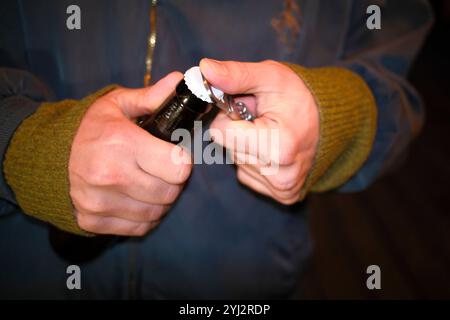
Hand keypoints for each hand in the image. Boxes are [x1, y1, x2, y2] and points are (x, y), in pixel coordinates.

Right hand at [69, 72, 191, 235]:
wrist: (49, 157)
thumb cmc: (92, 129)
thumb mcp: (118, 105)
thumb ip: (150, 97)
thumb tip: (178, 80)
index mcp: (121, 142)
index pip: (178, 167)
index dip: (181, 162)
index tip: (173, 156)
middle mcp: (109, 175)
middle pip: (170, 193)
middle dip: (173, 182)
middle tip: (162, 171)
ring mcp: (99, 202)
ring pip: (156, 212)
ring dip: (160, 200)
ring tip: (150, 184)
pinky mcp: (93, 221)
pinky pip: (139, 227)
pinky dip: (145, 217)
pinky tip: (138, 200)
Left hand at [200, 59, 318, 204]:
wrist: (330, 121)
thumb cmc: (300, 97)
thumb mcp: (270, 77)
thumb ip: (236, 74)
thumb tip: (206, 69)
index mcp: (279, 146)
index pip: (220, 133)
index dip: (229, 116)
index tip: (248, 108)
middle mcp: (281, 175)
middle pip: (227, 149)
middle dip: (238, 130)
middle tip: (262, 120)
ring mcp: (283, 188)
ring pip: (236, 162)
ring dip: (247, 145)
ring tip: (270, 132)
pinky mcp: (283, 195)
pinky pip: (247, 175)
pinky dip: (255, 160)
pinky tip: (273, 148)